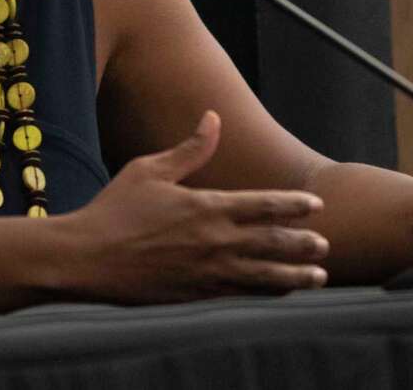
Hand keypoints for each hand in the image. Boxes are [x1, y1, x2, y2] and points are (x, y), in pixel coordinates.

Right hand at [63, 111, 329, 301]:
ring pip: (264, 275)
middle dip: (303, 243)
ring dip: (296, 275)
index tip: (316, 206)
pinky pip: (241, 293)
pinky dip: (265, 292)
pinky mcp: (196, 294)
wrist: (87, 259)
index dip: (293, 206)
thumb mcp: (150, 170)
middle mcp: (214, 241)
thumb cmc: (114, 209)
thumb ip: (189, 149)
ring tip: (320, 275)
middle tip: (326, 243)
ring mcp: (207, 271)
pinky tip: (280, 291)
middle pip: (273, 243)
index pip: (263, 205)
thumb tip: (213, 118)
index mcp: (206, 207)